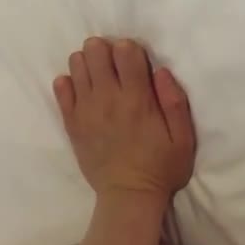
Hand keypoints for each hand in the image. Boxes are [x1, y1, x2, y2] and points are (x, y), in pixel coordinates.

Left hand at [53, 37, 195, 198]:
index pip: (124, 51)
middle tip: (114, 66)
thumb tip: (161, 70)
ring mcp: (85, 109)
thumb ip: (175, 101)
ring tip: (100, 79)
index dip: (130, 49)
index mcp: (137, 99)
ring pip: (76, 64)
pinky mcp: (71, 122)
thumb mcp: (184, 138)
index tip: (135, 61)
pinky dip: (69, 82)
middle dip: (105, 50)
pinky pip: (61, 87)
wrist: (129, 196)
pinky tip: (83, 92)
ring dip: (89, 64)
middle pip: (95, 50)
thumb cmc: (161, 167)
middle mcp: (108, 98)